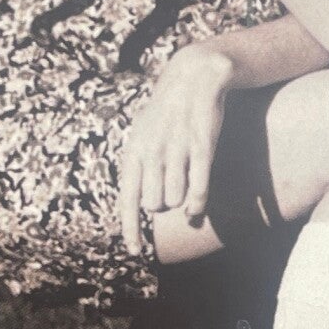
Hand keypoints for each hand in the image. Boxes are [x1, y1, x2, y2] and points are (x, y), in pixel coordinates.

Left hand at [117, 43, 234, 253]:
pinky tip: (197, 208)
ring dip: (181, 202)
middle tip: (171, 192)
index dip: (130, 229)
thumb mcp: (143, 134)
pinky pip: (198, 189)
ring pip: (175, 200)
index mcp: (134, 149)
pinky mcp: (201, 146)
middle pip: (154, 204)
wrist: (195, 77)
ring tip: (186, 188)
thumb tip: (139, 204)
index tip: (134, 251)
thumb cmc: (168, 112)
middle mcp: (151, 151)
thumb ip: (140, 166)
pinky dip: (197, 204)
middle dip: (163, 206)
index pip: (127, 199)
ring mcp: (176, 149)